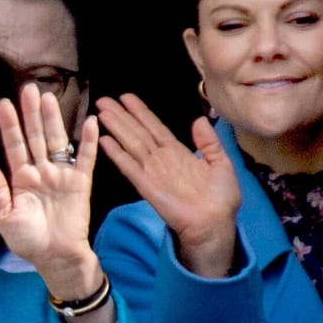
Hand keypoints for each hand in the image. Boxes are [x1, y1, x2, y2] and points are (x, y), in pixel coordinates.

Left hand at [0, 84, 99, 294]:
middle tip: (29, 88)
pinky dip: (88, 142)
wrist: (54, 257)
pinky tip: (89, 123)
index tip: (3, 104)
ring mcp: (61, 175)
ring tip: (49, 98)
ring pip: (57, 141)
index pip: (14, 146)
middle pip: (35, 136)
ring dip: (54, 120)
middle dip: (31, 113)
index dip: (9, 126)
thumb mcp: (5, 217)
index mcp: (20, 178)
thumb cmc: (28, 240)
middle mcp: (40, 171)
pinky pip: (85, 159)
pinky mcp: (80, 183)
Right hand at [97, 94, 240, 277]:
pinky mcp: (147, 186)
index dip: (141, 112)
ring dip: (116, 127)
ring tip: (101, 111)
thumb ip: (209, 142)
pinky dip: (117, 154)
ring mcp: (153, 172)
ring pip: (131, 144)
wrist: (215, 224)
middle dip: (121, 116)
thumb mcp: (221, 164)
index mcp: (179, 153)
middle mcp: (162, 160)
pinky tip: (105, 140)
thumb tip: (198, 120)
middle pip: (138, 132)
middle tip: (104, 100)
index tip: (126, 98)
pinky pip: (130, 167)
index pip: (155, 127)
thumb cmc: (221, 199)